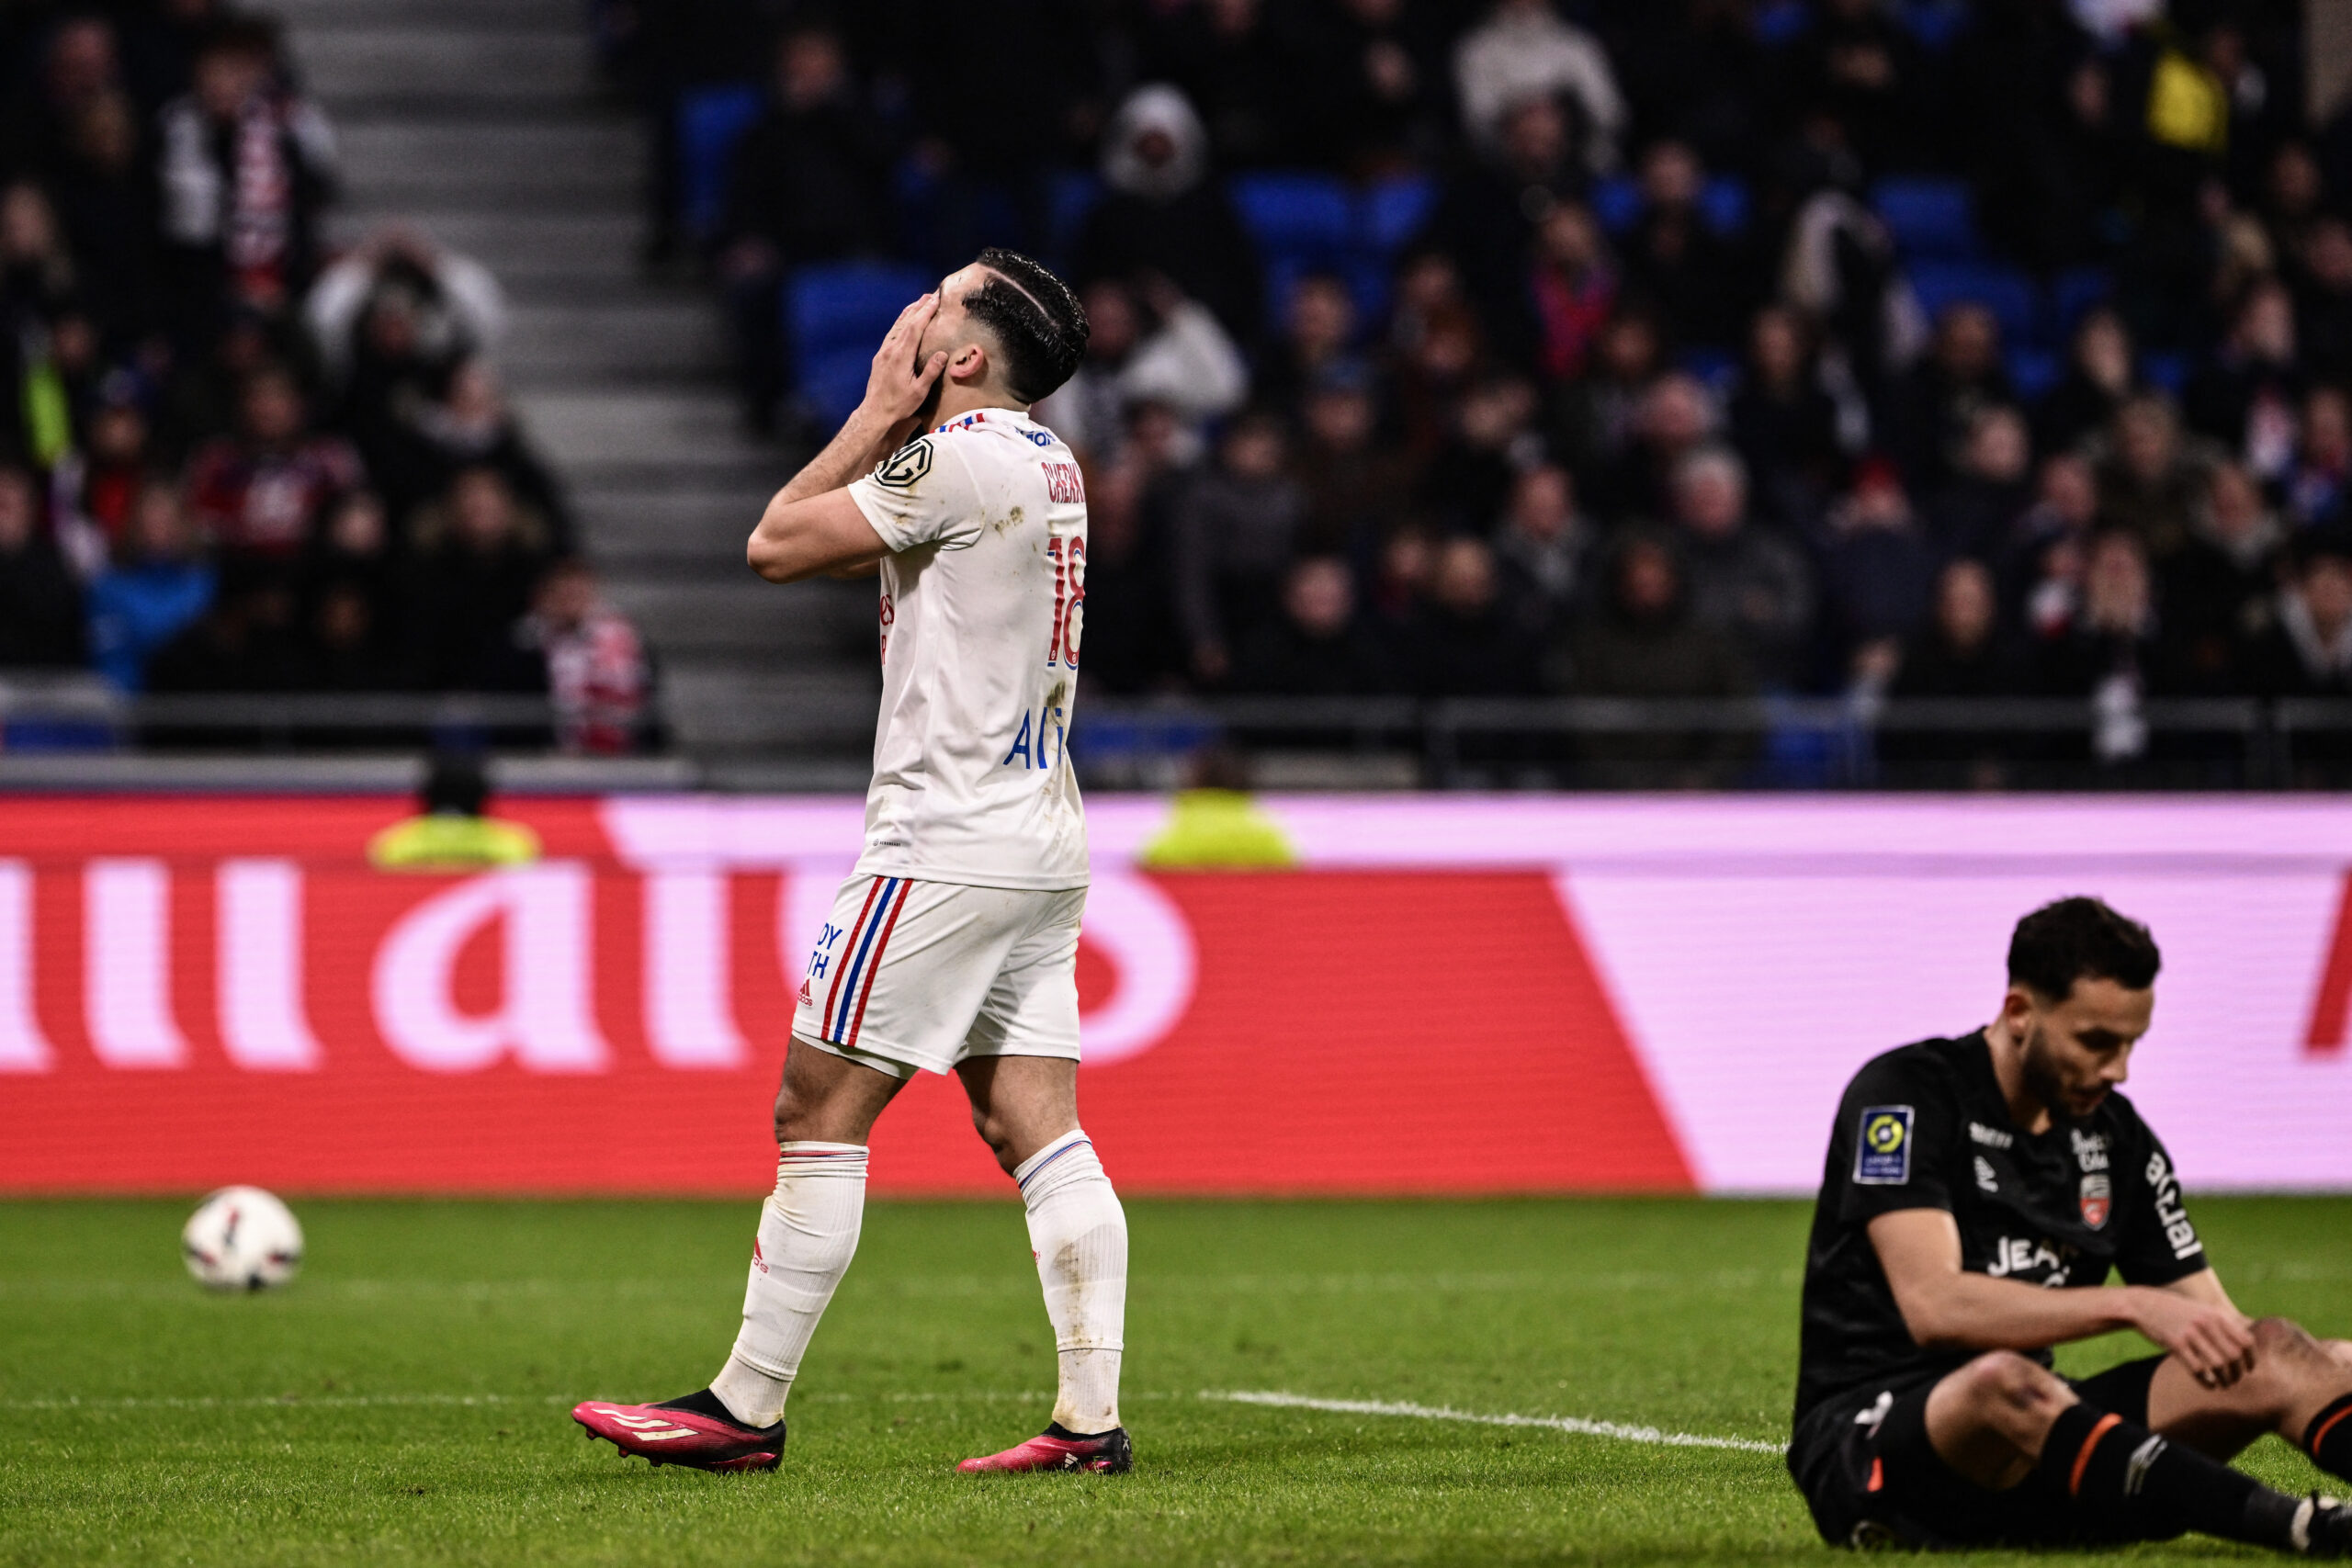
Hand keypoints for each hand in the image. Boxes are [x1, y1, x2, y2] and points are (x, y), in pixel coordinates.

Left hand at [862, 292, 948, 426]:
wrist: (874, 412)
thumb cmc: (898, 405)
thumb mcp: (918, 391)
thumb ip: (930, 372)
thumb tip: (942, 354)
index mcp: (901, 356)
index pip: (915, 328)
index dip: (926, 312)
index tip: (935, 300)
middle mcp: (891, 349)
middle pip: (906, 322)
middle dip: (919, 307)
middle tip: (931, 294)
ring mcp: (884, 352)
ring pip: (897, 326)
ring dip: (909, 312)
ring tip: (919, 302)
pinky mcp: (880, 357)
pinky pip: (892, 334)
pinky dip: (901, 323)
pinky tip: (905, 322)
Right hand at [2134, 1290, 2256, 1388]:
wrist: (2143, 1304)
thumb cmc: (2176, 1311)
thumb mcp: (2202, 1310)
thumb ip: (2222, 1323)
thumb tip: (2245, 1345)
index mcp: (2217, 1314)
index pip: (2246, 1341)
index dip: (2251, 1359)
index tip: (2248, 1369)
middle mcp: (2206, 1323)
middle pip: (2234, 1356)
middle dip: (2238, 1372)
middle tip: (2235, 1379)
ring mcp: (2191, 1333)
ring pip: (2218, 1364)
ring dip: (2225, 1379)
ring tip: (2223, 1384)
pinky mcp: (2175, 1343)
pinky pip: (2197, 1369)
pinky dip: (2207, 1381)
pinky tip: (2209, 1384)